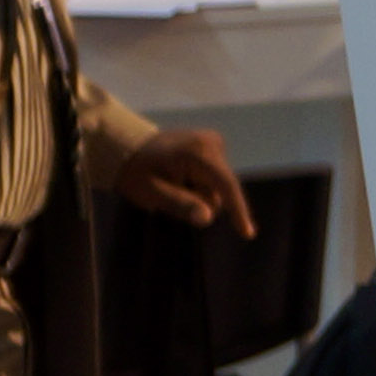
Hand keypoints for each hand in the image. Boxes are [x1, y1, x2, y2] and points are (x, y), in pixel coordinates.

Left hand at [116, 125, 252, 233]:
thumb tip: (207, 218)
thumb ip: (181, 204)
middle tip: (170, 193)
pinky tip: (180, 178)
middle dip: (201, 199)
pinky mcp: (212, 144)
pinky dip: (199, 184)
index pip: (226, 185)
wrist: (127, 147)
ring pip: (217, 184)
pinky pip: (214, 176)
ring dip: (198, 192)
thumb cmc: (136, 172)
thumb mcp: (152, 193)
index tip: (247, 234)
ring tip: (172, 183)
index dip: (238, 210)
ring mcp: (213, 141)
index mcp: (197, 153)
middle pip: (221, 188)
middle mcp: (212, 142)